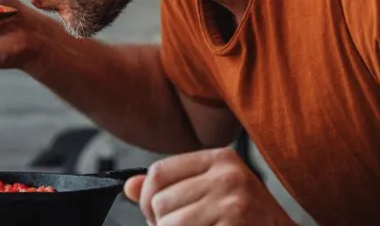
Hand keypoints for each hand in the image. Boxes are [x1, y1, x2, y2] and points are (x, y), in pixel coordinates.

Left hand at [124, 148, 293, 225]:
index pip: (159, 172)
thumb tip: (130, 186)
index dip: (147, 197)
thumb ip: (173, 186)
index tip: (153, 214)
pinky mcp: (234, 224)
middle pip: (160, 201)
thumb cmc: (249, 219)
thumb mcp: (214, 191)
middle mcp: (228, 176)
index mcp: (221, 159)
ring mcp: (233, 203)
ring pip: (168, 224)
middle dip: (161, 223)